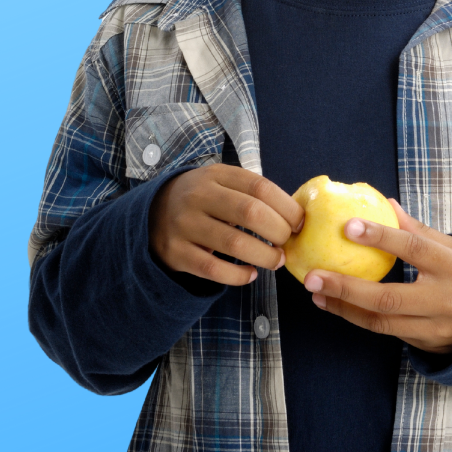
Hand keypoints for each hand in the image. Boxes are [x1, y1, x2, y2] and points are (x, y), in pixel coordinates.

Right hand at [150, 164, 304, 286]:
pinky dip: (238, 276)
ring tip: (276, 260)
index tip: (299, 223)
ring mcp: (184, 225)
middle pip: (250, 213)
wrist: (152, 213)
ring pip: (234, 244)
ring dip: (264, 256)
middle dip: (278, 231)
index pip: (259, 187)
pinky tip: (251, 274)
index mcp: (215, 175)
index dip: (286, 207)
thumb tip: (296, 217)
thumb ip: (253, 193)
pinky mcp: (176, 253)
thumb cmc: (203, 199)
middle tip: (287, 242)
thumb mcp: (222, 183)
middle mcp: (197, 197)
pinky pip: (214, 269)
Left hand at [303, 199, 451, 353]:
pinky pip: (384, 332)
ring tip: (316, 292)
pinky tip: (335, 304)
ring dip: (343, 307)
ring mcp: (433, 327)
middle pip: (389, 298)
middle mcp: (444, 301)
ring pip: (381, 322)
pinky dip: (356, 318)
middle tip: (313, 275)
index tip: (348, 226)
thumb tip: (386, 204)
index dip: (382, 237)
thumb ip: (419, 230)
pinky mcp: (424, 344)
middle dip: (346, 288)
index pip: (415, 249)